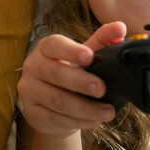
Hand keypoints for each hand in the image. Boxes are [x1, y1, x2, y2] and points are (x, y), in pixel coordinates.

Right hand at [17, 22, 126, 137]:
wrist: (53, 106)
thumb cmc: (71, 75)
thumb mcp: (85, 57)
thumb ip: (101, 42)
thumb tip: (120, 28)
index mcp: (46, 48)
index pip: (55, 45)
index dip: (71, 51)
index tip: (89, 56)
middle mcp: (32, 66)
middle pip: (55, 74)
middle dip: (80, 82)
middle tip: (102, 89)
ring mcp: (29, 90)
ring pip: (56, 100)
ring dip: (84, 108)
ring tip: (107, 112)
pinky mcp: (31, 113)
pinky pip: (55, 118)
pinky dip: (78, 121)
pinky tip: (94, 121)